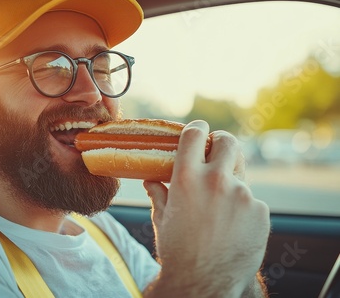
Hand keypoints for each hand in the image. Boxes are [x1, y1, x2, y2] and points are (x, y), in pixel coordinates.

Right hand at [143, 120, 269, 296]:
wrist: (204, 283)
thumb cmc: (178, 251)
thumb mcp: (163, 219)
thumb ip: (159, 194)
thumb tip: (151, 180)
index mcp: (186, 179)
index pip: (194, 135)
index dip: (197, 128)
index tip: (199, 130)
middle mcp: (215, 181)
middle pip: (227, 142)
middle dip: (221, 143)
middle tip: (216, 153)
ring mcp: (241, 195)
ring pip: (240, 174)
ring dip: (231, 181)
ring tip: (220, 205)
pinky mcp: (259, 210)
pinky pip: (251, 199)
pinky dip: (243, 206)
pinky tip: (232, 225)